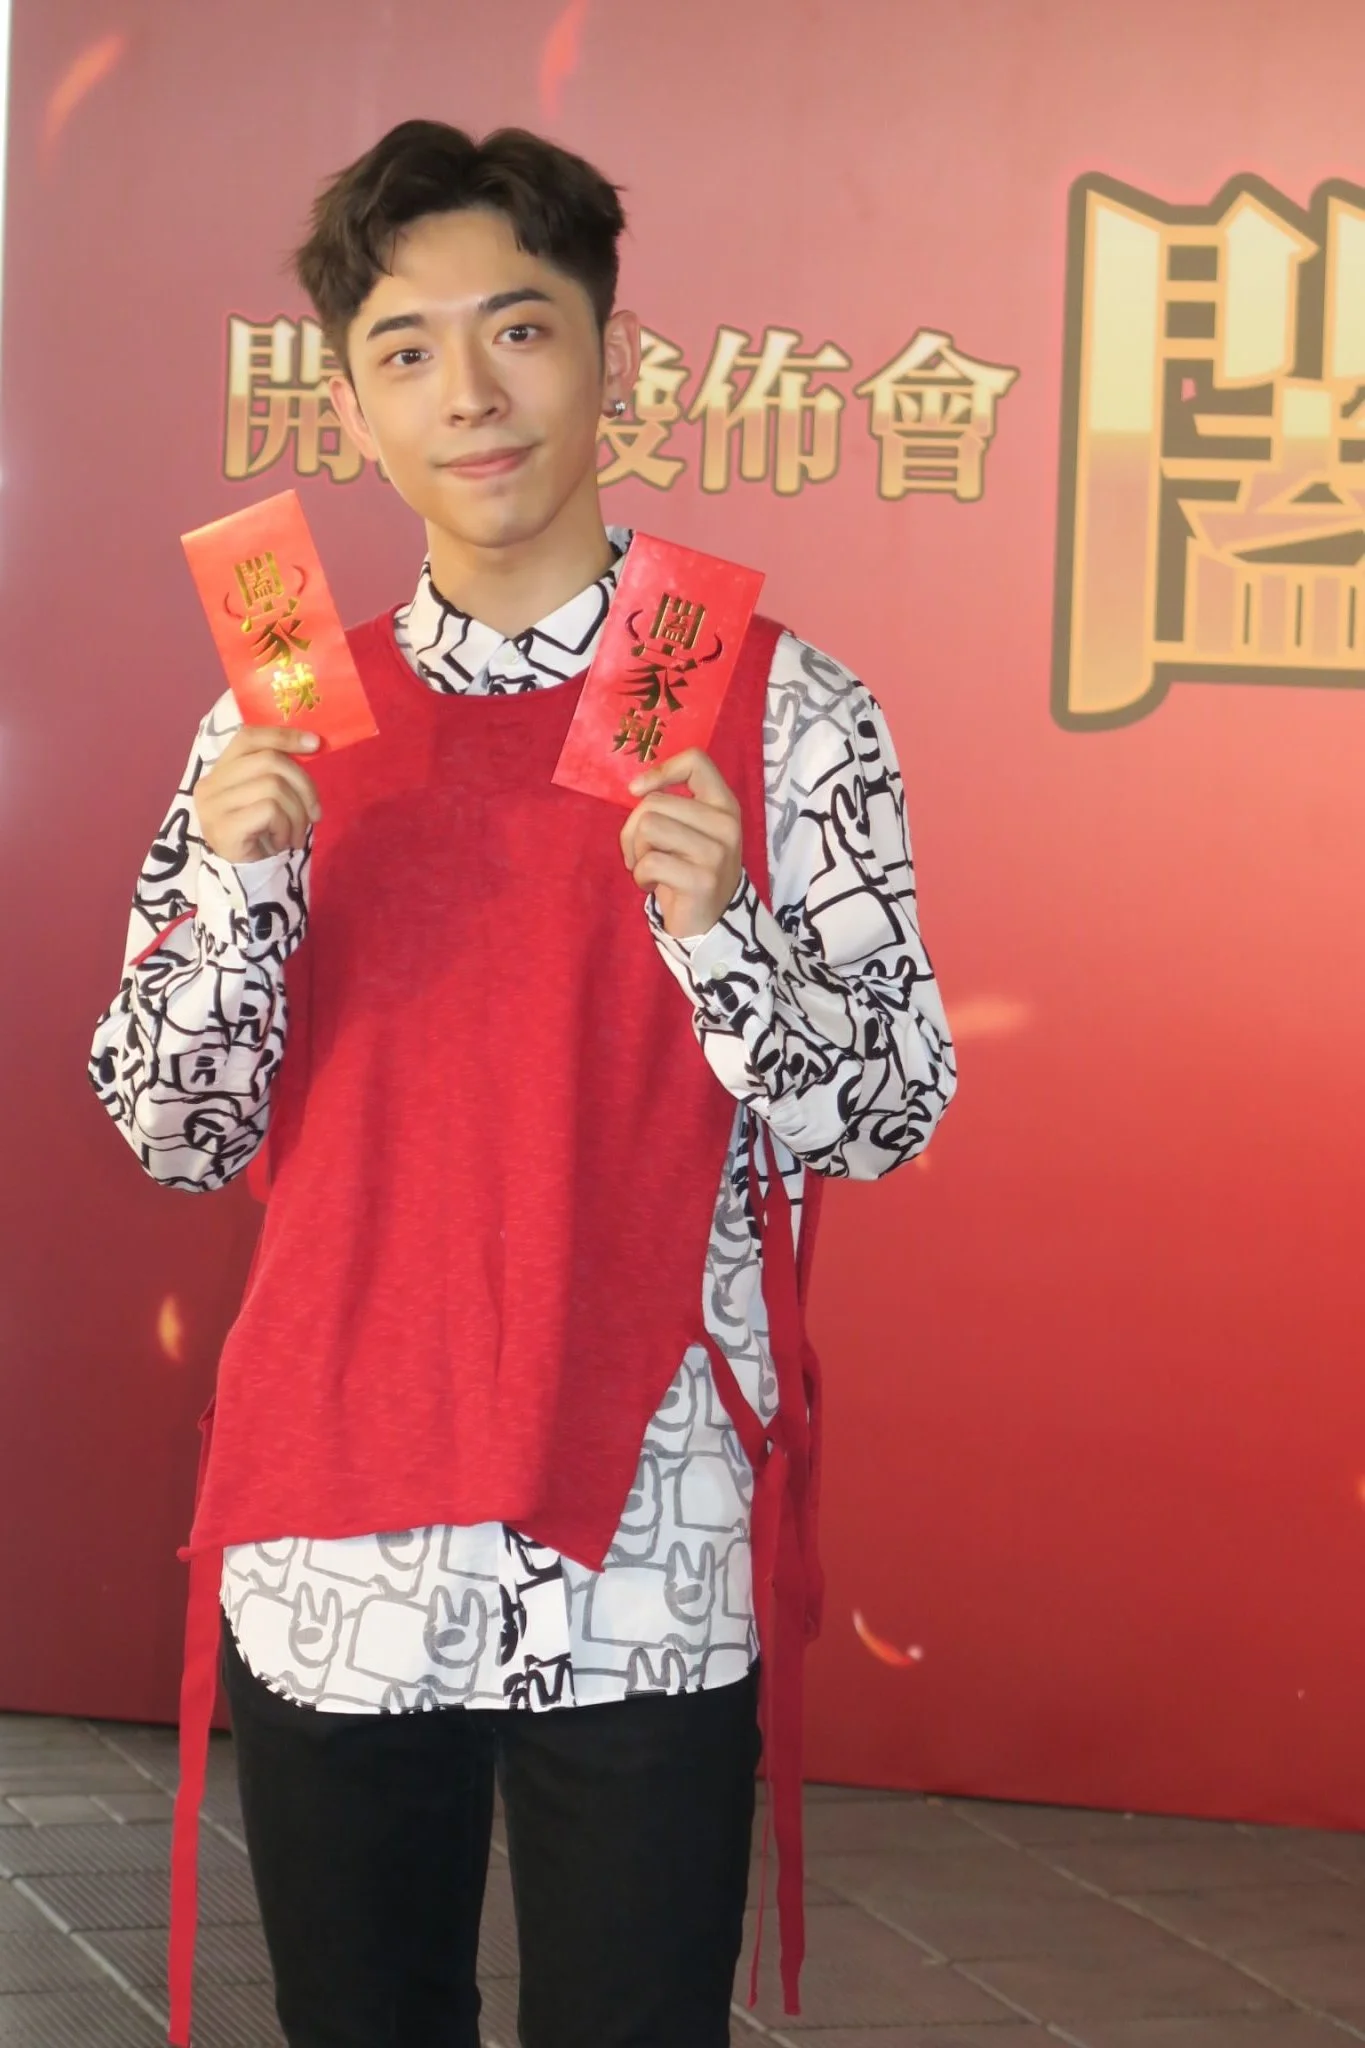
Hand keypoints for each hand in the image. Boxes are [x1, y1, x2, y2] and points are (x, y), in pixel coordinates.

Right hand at [196, 726, 322, 863]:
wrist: (244, 879)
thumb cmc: (260, 835)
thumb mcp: (269, 797)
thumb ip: (278, 772)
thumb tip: (313, 744)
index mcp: (220, 770)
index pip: (249, 737)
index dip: (283, 735)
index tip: (315, 744)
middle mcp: (210, 784)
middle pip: (269, 761)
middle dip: (303, 785)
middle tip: (314, 813)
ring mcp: (213, 806)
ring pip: (273, 786)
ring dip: (297, 813)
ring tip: (296, 834)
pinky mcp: (223, 827)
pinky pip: (269, 811)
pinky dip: (286, 827)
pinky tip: (282, 842)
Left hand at [620, 749, 742, 938]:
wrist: (711, 922)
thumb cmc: (690, 869)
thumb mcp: (690, 830)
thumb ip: (673, 804)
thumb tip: (637, 788)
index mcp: (724, 804)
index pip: (696, 762)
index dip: (661, 771)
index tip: (638, 790)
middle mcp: (726, 823)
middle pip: (655, 802)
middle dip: (633, 830)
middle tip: (641, 852)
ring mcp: (717, 852)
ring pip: (648, 827)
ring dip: (637, 852)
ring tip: (649, 867)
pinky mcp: (702, 880)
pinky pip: (650, 862)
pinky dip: (641, 876)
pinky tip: (652, 885)